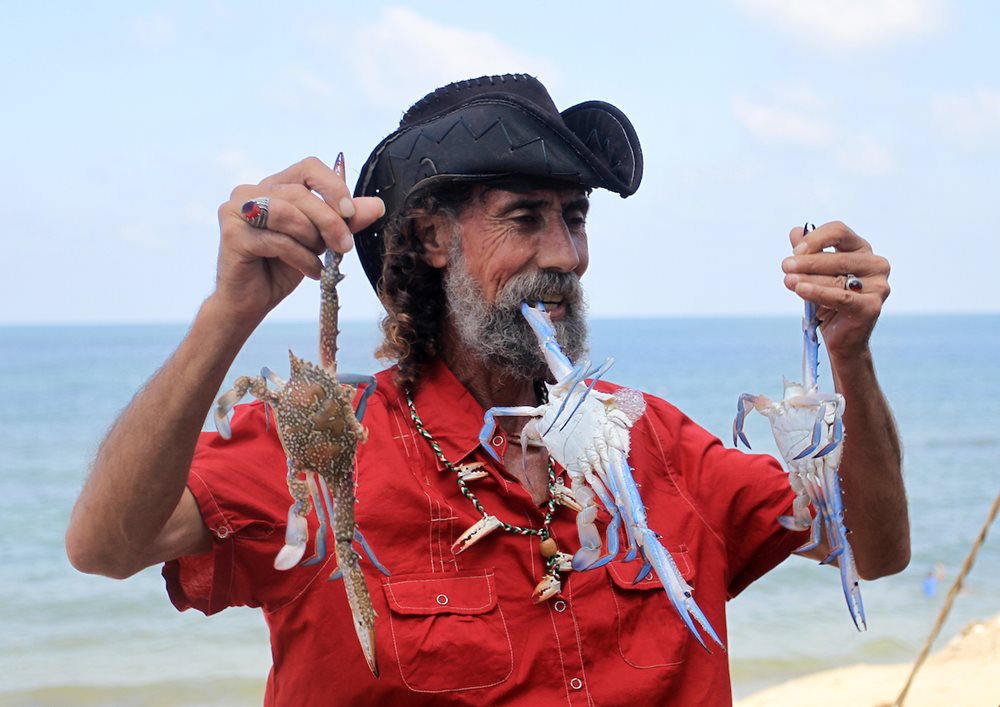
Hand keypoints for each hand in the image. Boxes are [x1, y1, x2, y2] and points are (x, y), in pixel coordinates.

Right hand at [212, 155, 384, 324]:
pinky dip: (301, 258)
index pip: (309, 167)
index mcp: (274, 186)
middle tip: (345, 246)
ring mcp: (236, 210)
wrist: (251, 302)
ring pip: (287, 214)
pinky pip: (277, 240)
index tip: (351, 212)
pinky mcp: (232, 234)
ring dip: (312, 239)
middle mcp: (251, 192)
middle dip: (330, 221)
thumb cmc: (282, 268)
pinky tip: (310, 272)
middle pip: (300, 193)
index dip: (333, 186)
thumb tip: (376, 205)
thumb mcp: (320, 241)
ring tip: (320, 259)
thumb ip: (344, 221)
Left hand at [781, 221, 890, 358]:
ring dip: (808, 278)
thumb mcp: (815, 274)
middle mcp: (876, 264)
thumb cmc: (827, 300)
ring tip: (788, 280)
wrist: (840, 337)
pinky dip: (818, 293)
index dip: (816, 238)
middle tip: (785, 266)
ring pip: (837, 278)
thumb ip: (807, 252)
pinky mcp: (872, 307)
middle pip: (838, 257)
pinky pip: (840, 298)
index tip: (795, 250)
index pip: (839, 232)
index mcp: (862, 249)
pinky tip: (800, 290)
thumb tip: (796, 231)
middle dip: (807, 262)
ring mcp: (878, 286)